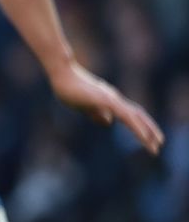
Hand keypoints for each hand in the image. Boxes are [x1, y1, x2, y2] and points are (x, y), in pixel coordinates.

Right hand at [49, 60, 163, 154]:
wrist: (62, 75)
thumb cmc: (68, 89)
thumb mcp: (84, 105)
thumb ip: (96, 113)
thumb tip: (108, 122)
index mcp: (110, 100)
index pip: (131, 113)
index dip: (142, 125)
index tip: (150, 139)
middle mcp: (115, 98)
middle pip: (138, 115)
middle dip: (150, 130)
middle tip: (159, 146)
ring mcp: (112, 99)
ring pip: (135, 116)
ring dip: (147, 132)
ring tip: (155, 146)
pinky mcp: (107, 100)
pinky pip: (126, 115)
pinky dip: (137, 126)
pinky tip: (143, 137)